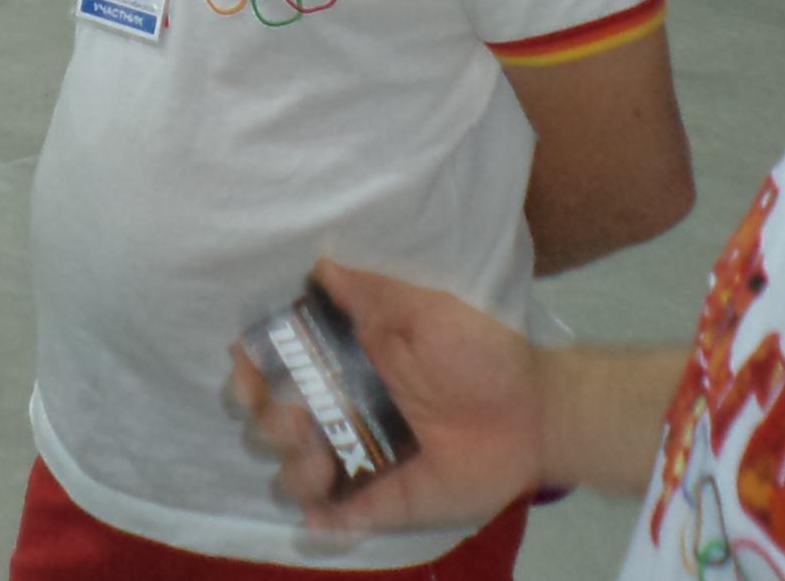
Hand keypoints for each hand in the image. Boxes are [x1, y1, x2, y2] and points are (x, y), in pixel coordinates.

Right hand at [230, 260, 542, 533]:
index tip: (248, 372)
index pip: (278, 364)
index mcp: (347, 361)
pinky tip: (326, 511)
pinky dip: (322, 517)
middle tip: (299, 422)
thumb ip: (375, 294)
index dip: (251, 368)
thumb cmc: (482, 355)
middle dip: (270, 420)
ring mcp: (360, 456)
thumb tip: (319, 267)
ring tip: (321, 463)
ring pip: (294, 469)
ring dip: (293, 468)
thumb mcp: (430, 313)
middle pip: (273, 419)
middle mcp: (343, 408)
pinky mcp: (384, 499)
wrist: (535, 414)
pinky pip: (339, 515)